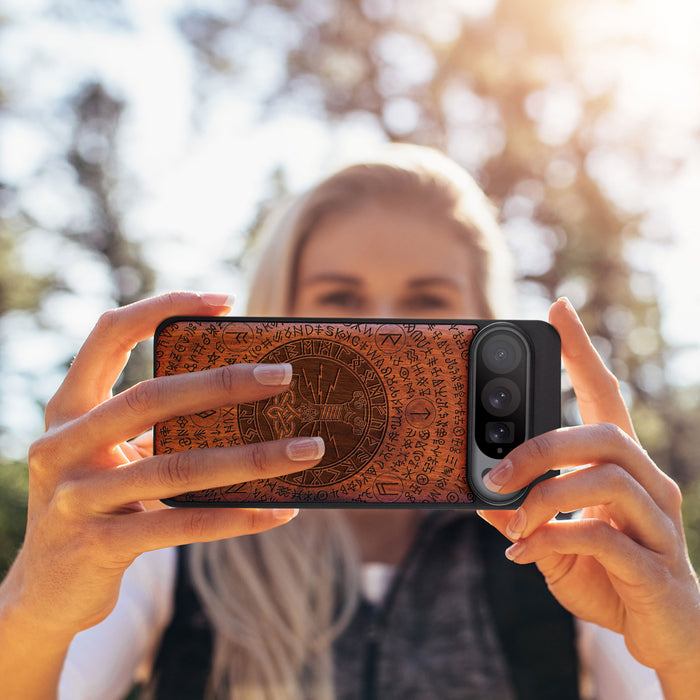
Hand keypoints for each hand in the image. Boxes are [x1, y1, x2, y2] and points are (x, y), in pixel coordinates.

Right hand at [3, 292, 324, 639]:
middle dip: (223, 383)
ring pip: (177, 467)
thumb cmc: (98, 503)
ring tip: (308, 449)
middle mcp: (62, 445)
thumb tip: (248, 401)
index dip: (162, 307)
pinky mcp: (98, 546)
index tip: (224, 301)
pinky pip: (182, 525)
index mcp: (68, 409)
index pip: (108, 334)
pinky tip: (281, 510)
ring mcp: (76, 498)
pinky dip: (237, 517)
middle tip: (284, 375)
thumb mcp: (113, 456)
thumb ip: (156, 427)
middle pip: (151, 398)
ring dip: (253, 457)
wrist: (46, 590)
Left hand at [478, 298, 699, 691]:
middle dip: (541, 447)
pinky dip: (553, 539)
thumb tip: (479, 494)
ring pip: (607, 479)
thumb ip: (522, 514)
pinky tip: (524, 554)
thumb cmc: (609, 576)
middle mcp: (649, 484)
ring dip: (545, 497)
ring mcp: (659, 523)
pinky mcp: (656, 566)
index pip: (605, 396)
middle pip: (604, 434)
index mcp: (622, 468)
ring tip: (512, 521)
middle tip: (495, 472)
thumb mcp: (553, 539)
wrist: (663, 635)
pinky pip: (604, 537)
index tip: (558, 309)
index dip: (582, 352)